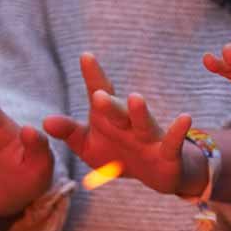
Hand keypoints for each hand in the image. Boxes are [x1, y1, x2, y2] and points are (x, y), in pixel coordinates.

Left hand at [42, 53, 201, 195]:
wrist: (155, 174)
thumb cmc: (118, 154)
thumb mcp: (89, 146)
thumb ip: (69, 132)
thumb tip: (44, 121)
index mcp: (109, 118)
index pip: (100, 93)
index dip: (93, 76)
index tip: (86, 56)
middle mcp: (129, 123)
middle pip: (118, 112)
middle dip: (109, 104)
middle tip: (98, 94)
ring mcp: (149, 136)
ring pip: (144, 123)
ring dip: (140, 112)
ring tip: (136, 98)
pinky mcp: (167, 153)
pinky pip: (173, 141)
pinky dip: (178, 131)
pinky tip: (185, 117)